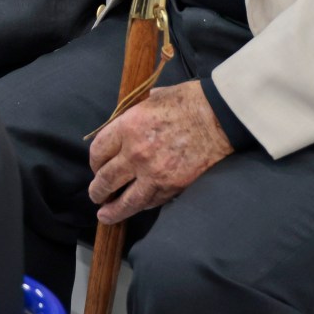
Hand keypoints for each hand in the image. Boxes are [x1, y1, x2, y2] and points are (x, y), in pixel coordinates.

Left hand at [86, 81, 233, 223]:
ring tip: (105, 215)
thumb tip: (126, 118)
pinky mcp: (172, 187)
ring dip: (112, 210)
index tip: (96, 166)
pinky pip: (150, 202)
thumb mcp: (153, 98)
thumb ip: (134, 113)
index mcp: (127, 127)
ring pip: (125, 200)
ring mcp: (153, 173)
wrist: (220, 116)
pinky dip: (140, 206)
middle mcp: (135, 153)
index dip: (94, 162)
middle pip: (105, 179)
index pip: (97, 152)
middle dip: (97, 190)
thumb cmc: (188, 101)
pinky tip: (135, 208)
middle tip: (96, 195)